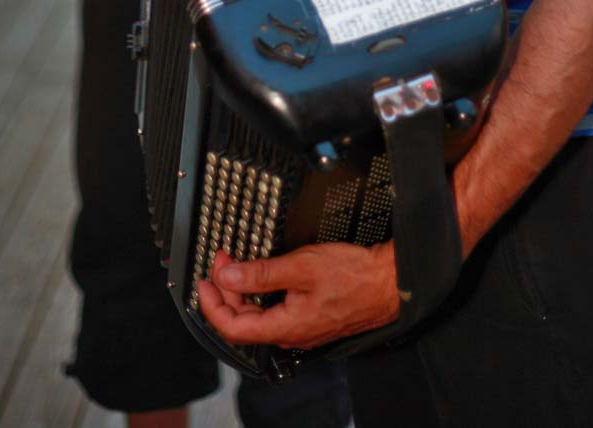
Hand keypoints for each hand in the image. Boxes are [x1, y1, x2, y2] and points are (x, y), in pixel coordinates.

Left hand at [197, 242, 399, 351]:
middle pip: (244, 320)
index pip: (233, 328)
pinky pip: (276, 310)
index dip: (212, 305)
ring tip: (235, 263)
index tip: (203, 281)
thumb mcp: (300, 267)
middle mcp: (291, 333)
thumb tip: (227, 278)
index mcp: (285, 327)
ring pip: (260, 315)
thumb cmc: (354, 275)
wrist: (389, 282)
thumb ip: (261, 274)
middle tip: (221, 260)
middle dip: (226, 290)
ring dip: (243, 290)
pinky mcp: (310, 316)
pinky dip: (261, 292)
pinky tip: (261, 274)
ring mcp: (301, 326)